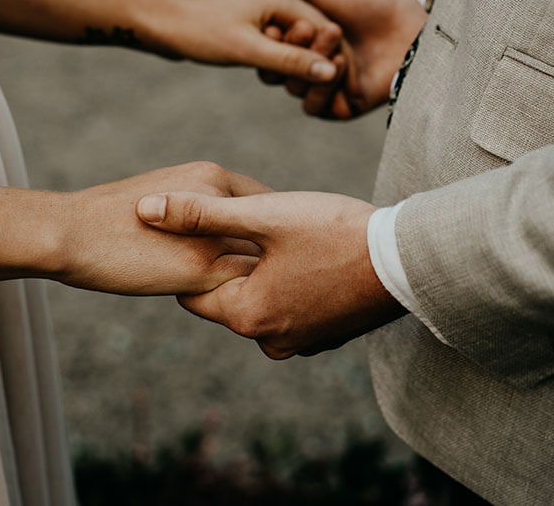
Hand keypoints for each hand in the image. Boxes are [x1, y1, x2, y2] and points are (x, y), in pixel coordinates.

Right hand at [51, 162, 270, 295]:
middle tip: (290, 276)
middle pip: (272, 231)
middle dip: (281, 256)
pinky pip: (243, 286)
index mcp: (210, 176)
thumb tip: (213, 230)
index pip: (264, 202)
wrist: (71, 232)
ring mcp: (213, 233)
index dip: (272, 230)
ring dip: (274, 279)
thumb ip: (196, 209)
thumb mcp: (161, 197)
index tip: (276, 251)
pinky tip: (249, 310)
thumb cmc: (106, 219)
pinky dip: (251, 297)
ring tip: (279, 299)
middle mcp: (220, 198)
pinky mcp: (202, 268)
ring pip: (264, 260)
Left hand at [136, 189, 405, 356]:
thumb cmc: (336, 233)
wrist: (410, 260)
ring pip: (261, 302)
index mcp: (247, 316)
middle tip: (245, 228)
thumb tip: (143, 210)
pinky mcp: (328, 335)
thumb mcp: (263, 215)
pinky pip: (291, 309)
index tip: (203, 230)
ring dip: (262, 274)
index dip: (194, 257)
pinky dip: (289, 285)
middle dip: (229, 264)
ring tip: (278, 238)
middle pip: (228, 297)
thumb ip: (199, 214)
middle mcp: (271, 340)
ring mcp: (303, 343)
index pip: (192, 292)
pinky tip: (306, 256)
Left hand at [140, 0, 343, 82]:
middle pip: (312, 36)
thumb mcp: (247, 50)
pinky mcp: (252, 24)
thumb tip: (329, 72)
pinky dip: (276, 61)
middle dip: (309, 62)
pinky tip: (264, 72)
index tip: (322, 84)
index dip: (326, 58)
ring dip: (290, 64)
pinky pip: (277, 46)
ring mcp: (265, 11)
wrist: (158, 24)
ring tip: (273, 75)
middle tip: (298, 85)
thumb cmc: (199, 31)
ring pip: (295, 44)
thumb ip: (290, 60)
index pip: (323, 29)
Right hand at [212, 0, 426, 118]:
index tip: (272, 25)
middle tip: (308, 31)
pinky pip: (315, 108)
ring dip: (307, 69)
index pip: (265, 46)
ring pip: (293, 89)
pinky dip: (321, 90)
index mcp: (299, 33)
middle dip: (289, 52)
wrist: (411, 20)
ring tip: (335, 46)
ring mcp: (326, 83)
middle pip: (274, 71)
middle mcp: (309, 59)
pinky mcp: (343, 105)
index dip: (265, 38)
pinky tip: (340, 70)